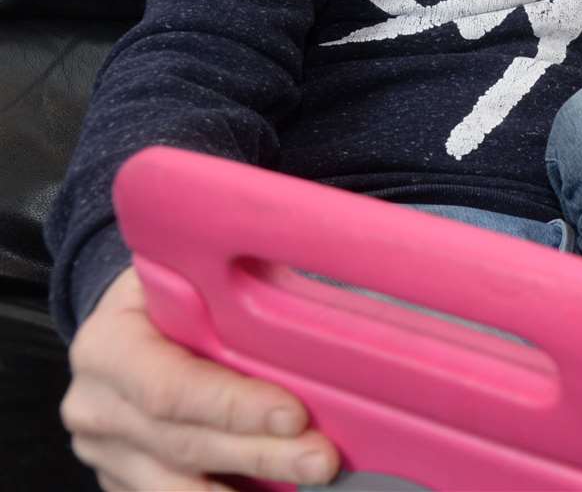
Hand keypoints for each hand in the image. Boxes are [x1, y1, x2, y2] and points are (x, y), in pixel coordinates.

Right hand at [60, 266, 339, 490]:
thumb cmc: (170, 297)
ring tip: (309, 478)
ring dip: (251, 482)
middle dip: (260, 453)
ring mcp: (104, 451)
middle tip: (321, 458)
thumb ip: (228, 293)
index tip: (294, 414)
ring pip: (179, 485)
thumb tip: (302, 304)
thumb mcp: (189, 275)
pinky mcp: (121, 480)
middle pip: (184, 444)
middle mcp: (95, 405)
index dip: (233, 406)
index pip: (171, 387)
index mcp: (108, 346)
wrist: (126, 324)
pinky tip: (273, 489)